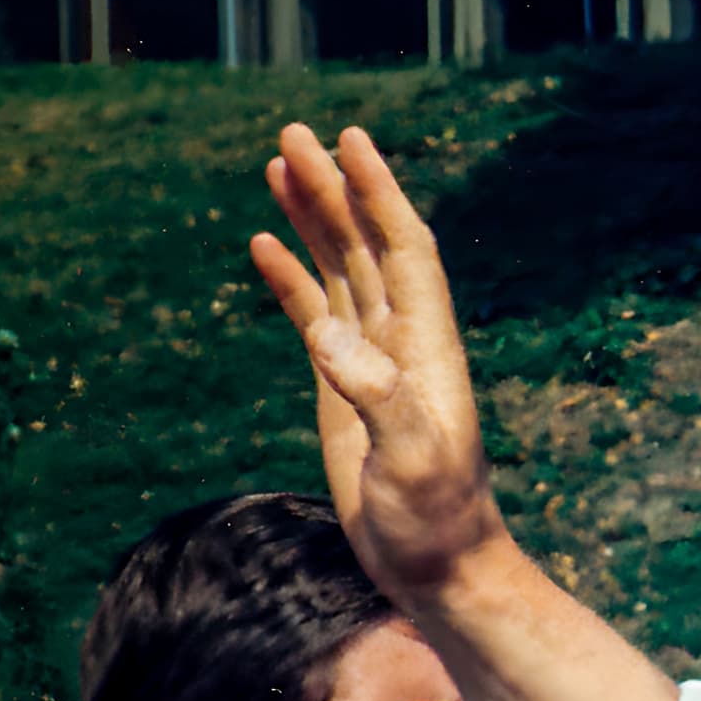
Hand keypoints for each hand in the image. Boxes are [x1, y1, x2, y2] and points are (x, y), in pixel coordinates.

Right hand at [250, 123, 508, 604]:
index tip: (351, 140)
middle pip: (367, 245)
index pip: (405, 249)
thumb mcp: (414, 458)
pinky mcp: (343, 388)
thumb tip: (327, 333)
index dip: (380, 194)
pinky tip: (263, 241)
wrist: (437, 566)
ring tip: (277, 163)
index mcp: (428, 347)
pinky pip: (314, 316)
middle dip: (335, 189)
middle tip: (293, 133)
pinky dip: (290, 278)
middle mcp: (404, 343)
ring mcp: (372, 361)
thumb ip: (377, 394)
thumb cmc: (437, 520)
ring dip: (312, 219)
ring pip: (339, 271)